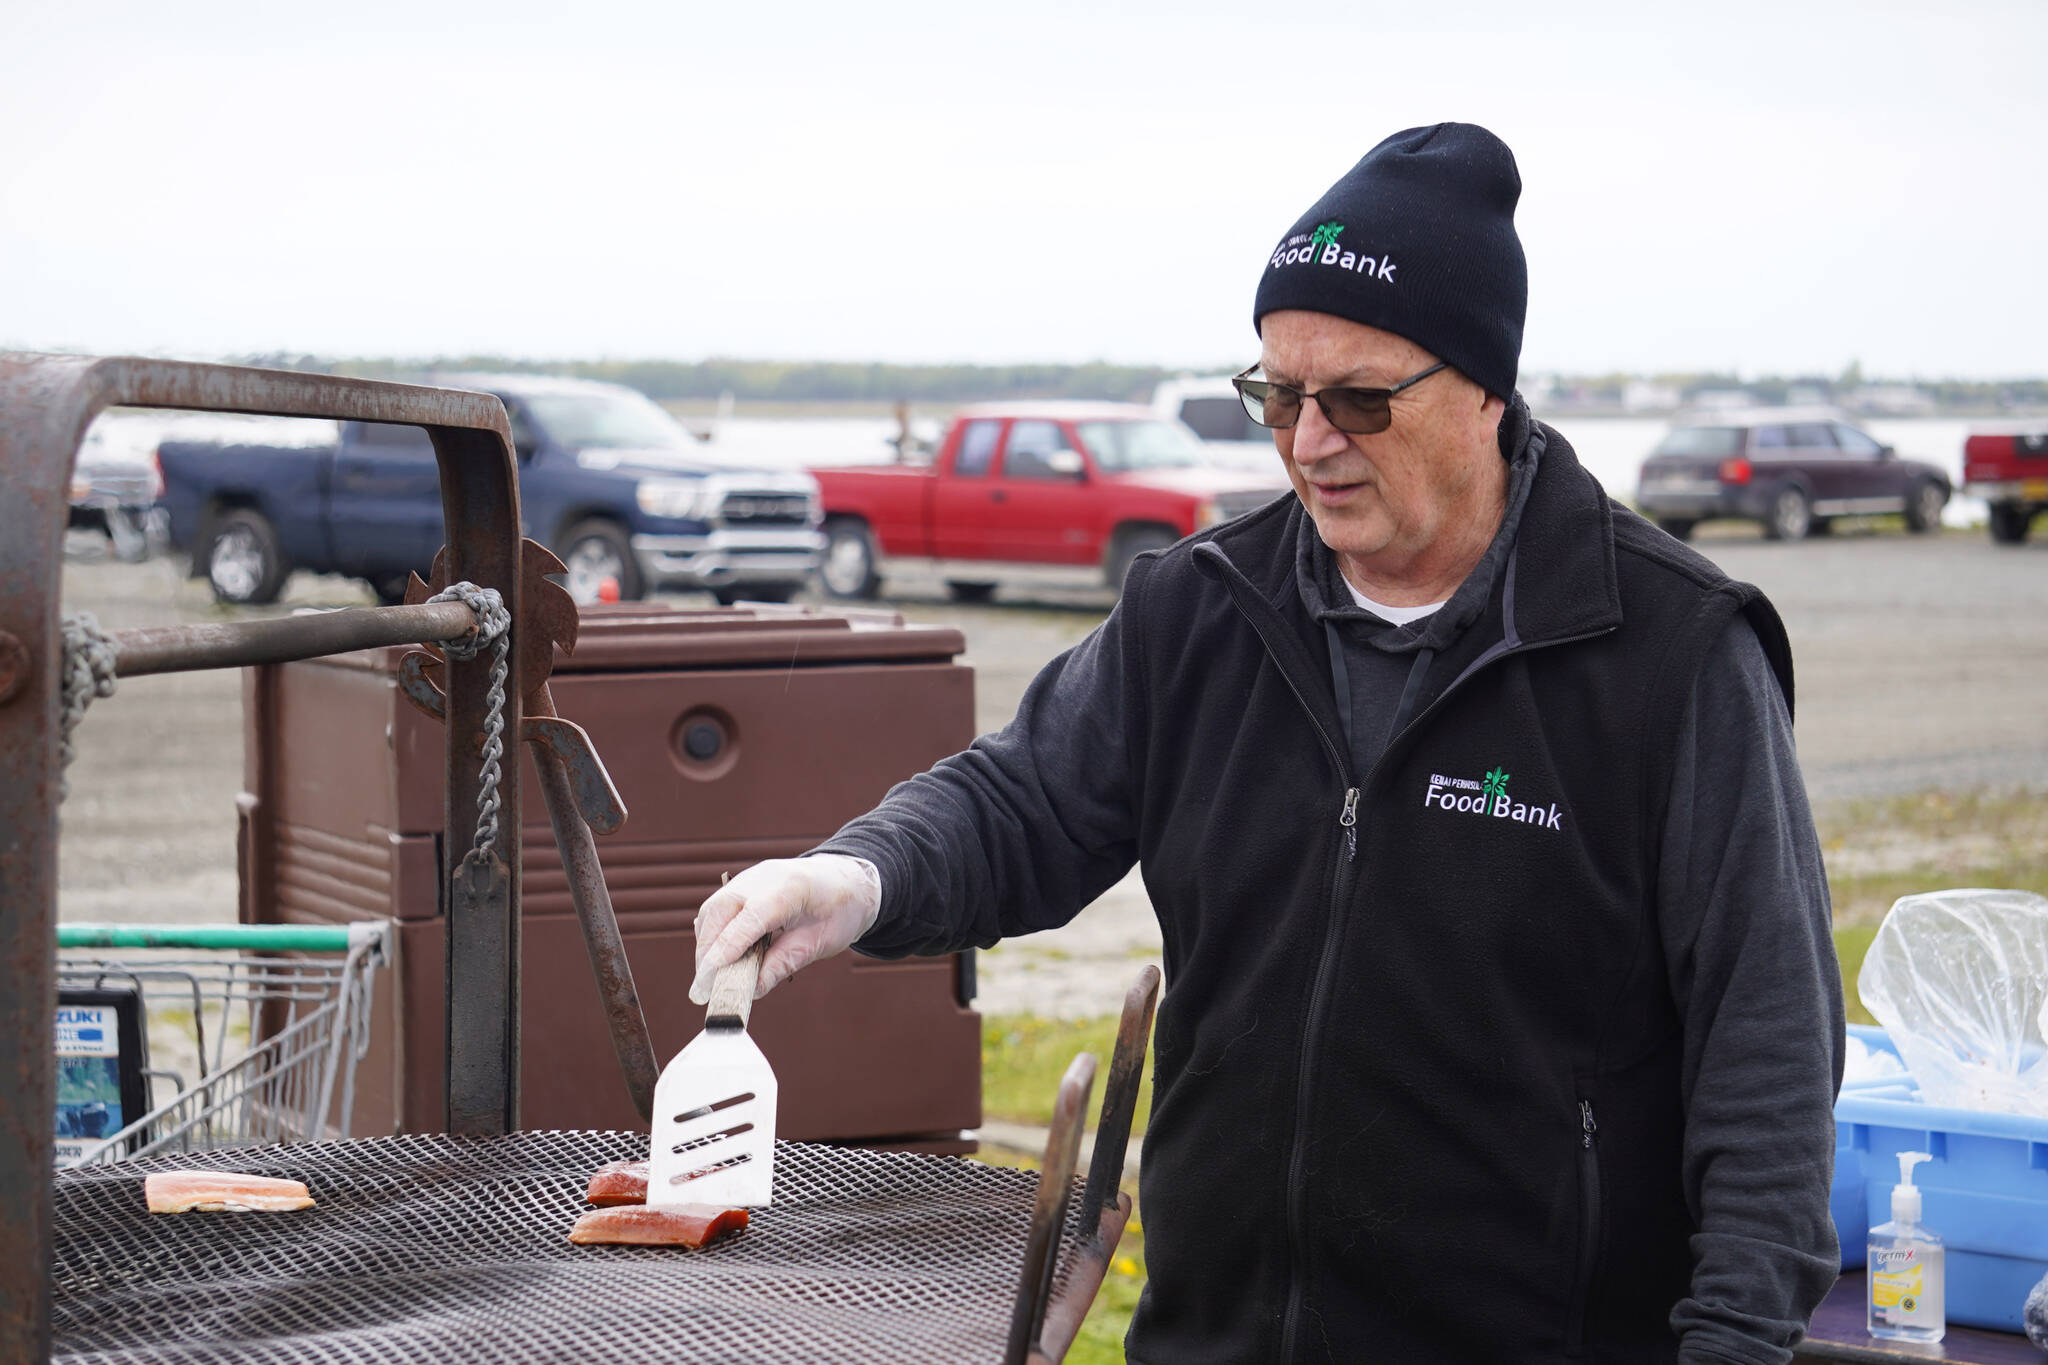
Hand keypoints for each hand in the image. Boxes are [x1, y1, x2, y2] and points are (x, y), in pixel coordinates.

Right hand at [689, 855, 881, 1003]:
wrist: (846, 880)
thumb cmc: (839, 909)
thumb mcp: (821, 942)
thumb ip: (785, 962)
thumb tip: (753, 989)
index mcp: (791, 887)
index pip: (750, 919)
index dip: (727, 949)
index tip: (710, 978)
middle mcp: (763, 877)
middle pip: (720, 911)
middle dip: (707, 951)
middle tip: (703, 988)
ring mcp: (750, 878)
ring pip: (713, 910)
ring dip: (705, 944)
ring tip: (708, 978)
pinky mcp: (741, 886)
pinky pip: (717, 909)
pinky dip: (711, 935)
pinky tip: (716, 958)